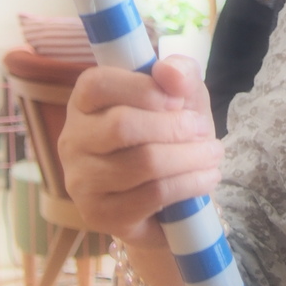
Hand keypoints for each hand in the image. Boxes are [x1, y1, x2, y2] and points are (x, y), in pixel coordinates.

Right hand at [58, 56, 222, 249]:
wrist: (169, 196)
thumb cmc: (169, 134)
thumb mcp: (181, 96)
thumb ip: (179, 73)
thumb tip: (170, 72)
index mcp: (84, 102)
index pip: (99, 85)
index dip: (144, 89)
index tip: (178, 101)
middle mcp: (73, 140)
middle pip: (122, 126)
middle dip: (175, 127)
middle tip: (204, 130)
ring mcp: (82, 181)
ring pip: (142, 163)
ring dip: (190, 157)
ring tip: (212, 155)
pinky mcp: (100, 214)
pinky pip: (151, 195)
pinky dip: (188, 184)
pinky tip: (205, 178)